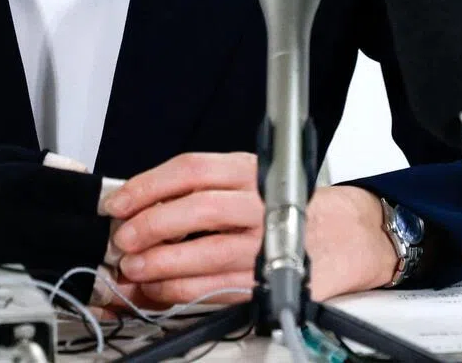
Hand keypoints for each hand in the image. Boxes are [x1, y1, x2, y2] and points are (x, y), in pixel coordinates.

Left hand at [98, 152, 397, 308]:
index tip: (119, 202)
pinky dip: (180, 291)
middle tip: (123, 238)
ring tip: (133, 267)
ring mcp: (266, 244)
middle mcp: (259, 202)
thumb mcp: (244, 180)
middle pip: (196, 208)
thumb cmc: (283, 206)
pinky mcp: (270, 280)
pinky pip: (217, 288)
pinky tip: (159, 289)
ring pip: (204, 253)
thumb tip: (135, 207)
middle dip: (151, 224)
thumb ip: (195, 190)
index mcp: (248, 170)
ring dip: (160, 263)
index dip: (148, 185)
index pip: (190, 170)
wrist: (342, 236)